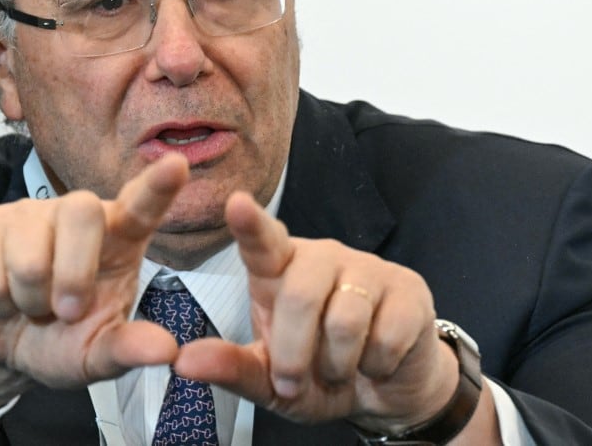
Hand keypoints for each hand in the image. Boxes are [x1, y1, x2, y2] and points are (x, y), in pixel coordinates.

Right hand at [0, 154, 189, 415]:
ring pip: (30, 251)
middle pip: (82, 212)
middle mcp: (76, 215)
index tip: (177, 166)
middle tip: (66, 312)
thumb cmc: (56, 341)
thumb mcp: (95, 357)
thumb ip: (128, 350)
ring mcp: (28, 214)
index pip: (142, 205)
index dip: (158, 186)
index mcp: (118, 238)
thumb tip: (166, 351)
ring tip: (30, 305)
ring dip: (29, 298)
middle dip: (72, 274)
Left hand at [174, 191, 463, 433]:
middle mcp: (321, 257)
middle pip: (300, 295)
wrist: (386, 387)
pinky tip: (375, 362)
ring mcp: (367, 267)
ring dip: (337, 365)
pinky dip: (374, 366)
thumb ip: (230, 368)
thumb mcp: (269, 383)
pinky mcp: (408, 288)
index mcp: (279, 270)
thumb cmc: (318, 375)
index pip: (262, 240)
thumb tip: (182, 362)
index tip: (237, 203)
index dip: (250, 223)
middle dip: (293, 353)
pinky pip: (386, 335)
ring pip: (345, 319)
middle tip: (293, 383)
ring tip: (338, 370)